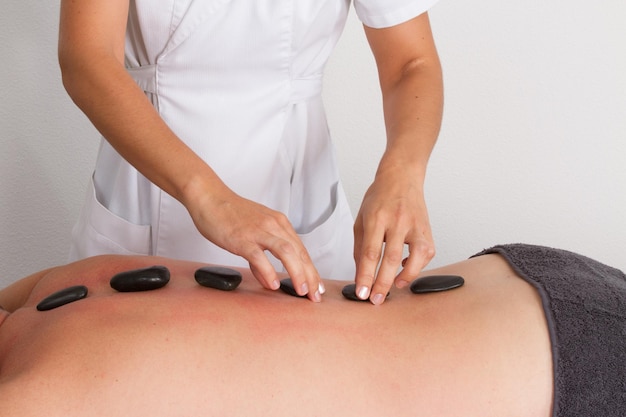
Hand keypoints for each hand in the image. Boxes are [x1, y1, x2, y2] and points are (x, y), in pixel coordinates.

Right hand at [187, 186, 322, 301]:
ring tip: (301, 291)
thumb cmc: (229, 214)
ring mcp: (259, 231)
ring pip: (287, 252)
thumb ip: (262, 257)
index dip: (312, 270)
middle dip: (310, 276)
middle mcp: (273, 225)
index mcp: (279, 224)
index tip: (317, 287)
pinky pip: (259, 256)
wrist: (209, 197)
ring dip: (297, 273)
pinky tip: (273, 284)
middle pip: (300, 252)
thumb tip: (269, 280)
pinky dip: (268, 271)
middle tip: (315, 296)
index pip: (302, 250)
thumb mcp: (253, 233)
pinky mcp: (242, 238)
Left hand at [353, 168, 434, 304]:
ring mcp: (415, 224)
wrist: (402, 177)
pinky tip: (406, 269)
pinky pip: (426, 253)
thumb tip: (361, 275)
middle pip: (391, 257)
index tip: (361, 292)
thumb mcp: (361, 218)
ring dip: (406, 276)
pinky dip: (417, 265)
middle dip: (382, 283)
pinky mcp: (427, 229)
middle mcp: (397, 221)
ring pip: (417, 255)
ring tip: (395, 287)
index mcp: (376, 217)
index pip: (370, 252)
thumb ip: (359, 247)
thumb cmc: (379, 198)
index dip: (365, 275)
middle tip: (375, 300)